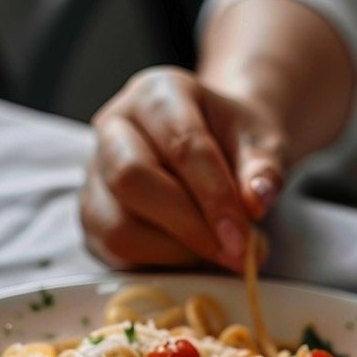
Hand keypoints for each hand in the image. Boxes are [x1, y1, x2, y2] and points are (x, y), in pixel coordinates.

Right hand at [80, 67, 290, 271]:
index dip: (214, 197)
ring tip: (218, 251)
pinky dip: (159, 263)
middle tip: (232, 251)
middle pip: (132, 179)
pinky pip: (115, 249)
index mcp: (157, 93)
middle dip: (187, 225)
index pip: (181, 145)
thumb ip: (264, 169)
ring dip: (175, 251)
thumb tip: (257, 200)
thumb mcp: (263, 143)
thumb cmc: (236, 143)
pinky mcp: (92, 213)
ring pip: (118, 224)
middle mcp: (114, 126)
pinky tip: (192, 255)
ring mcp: (95, 172)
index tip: (242, 238)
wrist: (218, 147)